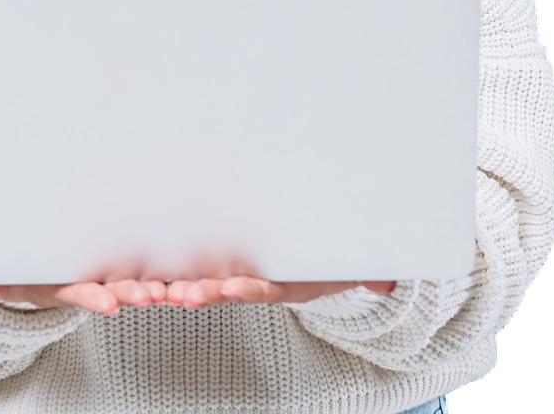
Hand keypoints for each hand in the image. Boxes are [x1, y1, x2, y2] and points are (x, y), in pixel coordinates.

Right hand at [0, 280, 168, 313]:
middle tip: (150, 297)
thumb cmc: (26, 269)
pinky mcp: (110, 264)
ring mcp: (97, 275)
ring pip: (124, 282)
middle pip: (109, 289)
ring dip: (144, 287)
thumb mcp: (12, 277)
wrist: (29, 264)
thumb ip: (4, 282)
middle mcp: (82, 281)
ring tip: (161, 292)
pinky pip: (130, 269)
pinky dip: (148, 273)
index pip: (79, 291)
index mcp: (61, 283)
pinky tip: (165, 278)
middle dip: (130, 293)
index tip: (110, 306)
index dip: (95, 297)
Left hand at [166, 278, 396, 307]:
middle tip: (183, 295)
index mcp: (286, 283)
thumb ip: (368, 273)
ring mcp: (243, 275)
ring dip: (189, 288)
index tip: (231, 289)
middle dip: (206, 294)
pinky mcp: (229, 266)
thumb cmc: (329, 259)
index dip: (248, 289)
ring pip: (211, 285)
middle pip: (230, 291)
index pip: (265, 288)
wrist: (319, 258)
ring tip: (168, 292)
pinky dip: (186, 276)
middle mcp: (261, 283)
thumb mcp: (350, 265)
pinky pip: (204, 273)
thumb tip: (387, 282)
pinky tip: (166, 280)